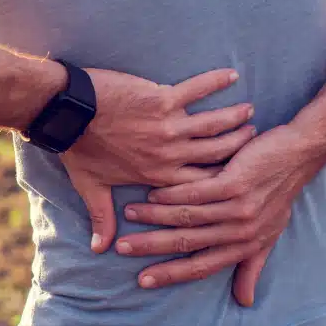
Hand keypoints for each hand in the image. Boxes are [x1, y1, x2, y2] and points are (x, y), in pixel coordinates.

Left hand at [61, 68, 256, 252]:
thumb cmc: (79, 149)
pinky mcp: (162, 99)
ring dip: (233, 118)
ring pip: (213, 124)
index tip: (242, 178)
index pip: (200, 184)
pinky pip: (196, 89)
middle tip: (257, 141)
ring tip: (250, 113)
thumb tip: (101, 249)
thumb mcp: (90, 187)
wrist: (68, 114)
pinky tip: (231, 75)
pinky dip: (214, 81)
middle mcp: (169, 154)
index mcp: (158, 175)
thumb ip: (101, 217)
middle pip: (216, 153)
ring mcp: (168, 126)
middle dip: (238, 147)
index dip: (224, 181)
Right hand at [115, 124, 325, 304]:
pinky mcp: (236, 183)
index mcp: (246, 246)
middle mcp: (242, 231)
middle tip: (123, 248)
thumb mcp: (269, 234)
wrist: (298, 154)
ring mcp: (239, 207)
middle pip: (189, 243)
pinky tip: (153, 193)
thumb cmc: (280, 192)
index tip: (143, 280)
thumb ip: (252, 266)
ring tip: (129, 214)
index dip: (171, 274)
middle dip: (152, 247)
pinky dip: (172, 194)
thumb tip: (245, 301)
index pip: (202, 266)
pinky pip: (196, 192)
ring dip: (155, 216)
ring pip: (188, 216)